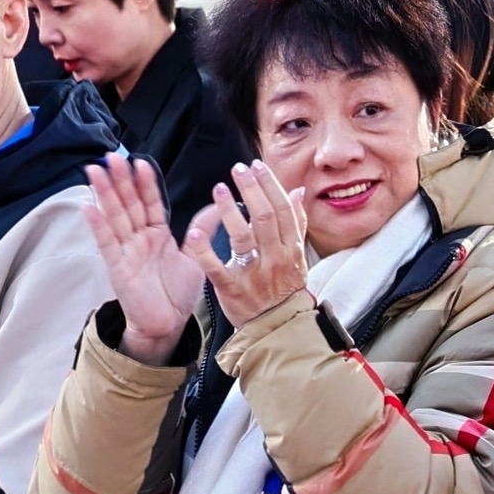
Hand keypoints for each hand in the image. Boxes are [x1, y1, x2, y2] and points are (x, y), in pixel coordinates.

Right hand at [87, 152, 210, 358]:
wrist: (168, 324)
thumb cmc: (178, 294)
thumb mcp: (196, 257)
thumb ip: (203, 229)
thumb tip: (221, 204)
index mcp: (158, 234)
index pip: (150, 202)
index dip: (145, 183)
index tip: (141, 162)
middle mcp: (140, 238)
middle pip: (128, 203)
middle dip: (121, 180)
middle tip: (113, 157)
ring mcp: (126, 250)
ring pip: (114, 216)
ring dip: (104, 194)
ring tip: (95, 170)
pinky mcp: (117, 266)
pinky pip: (106, 243)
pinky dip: (97, 225)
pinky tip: (88, 207)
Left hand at [193, 164, 310, 322]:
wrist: (277, 327)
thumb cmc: (284, 287)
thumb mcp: (298, 255)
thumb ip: (297, 223)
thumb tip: (297, 191)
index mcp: (291, 248)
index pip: (283, 210)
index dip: (270, 185)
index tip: (257, 166)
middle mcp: (275, 258)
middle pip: (265, 218)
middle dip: (251, 190)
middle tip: (238, 169)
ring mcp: (253, 274)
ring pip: (243, 238)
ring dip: (229, 211)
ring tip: (220, 189)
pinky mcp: (231, 289)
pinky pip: (217, 267)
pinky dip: (204, 250)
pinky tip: (195, 233)